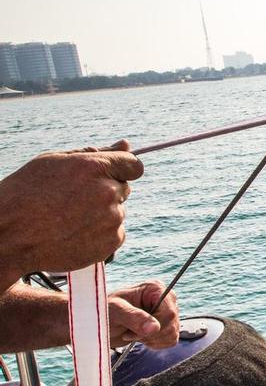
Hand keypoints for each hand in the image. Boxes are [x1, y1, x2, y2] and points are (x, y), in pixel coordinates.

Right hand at [0, 141, 143, 284]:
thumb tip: (126, 144)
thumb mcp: (53, 162)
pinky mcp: (111, 242)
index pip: (133, 165)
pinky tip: (74, 233)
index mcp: (95, 167)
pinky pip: (115, 233)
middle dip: (105, 191)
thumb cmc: (26, 193)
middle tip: (73, 201)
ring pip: (117, 212)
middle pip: (123, 189)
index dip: (120, 170)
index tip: (107, 176)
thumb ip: (95, 153)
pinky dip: (100, 234)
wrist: (8, 235)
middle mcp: (107, 192)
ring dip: (101, 214)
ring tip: (68, 219)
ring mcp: (111, 219)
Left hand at [107, 281, 178, 349]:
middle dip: (151, 335)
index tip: (132, 332)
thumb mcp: (115, 312)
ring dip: (152, 340)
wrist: (101, 323)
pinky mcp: (167, 324)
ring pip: (173, 334)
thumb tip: (154, 328)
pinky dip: (155, 343)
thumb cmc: (105, 312)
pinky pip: (171, 340)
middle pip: (172, 325)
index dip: (154, 327)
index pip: (169, 313)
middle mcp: (165, 298)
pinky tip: (141, 337)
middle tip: (130, 333)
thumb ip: (134, 318)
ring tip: (134, 334)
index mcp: (155, 289)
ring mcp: (167, 311)